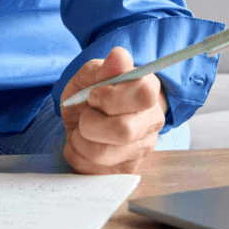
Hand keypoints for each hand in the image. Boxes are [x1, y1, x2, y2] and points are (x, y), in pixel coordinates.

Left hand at [60, 46, 166, 174]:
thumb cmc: (91, 92)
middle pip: (124, 130)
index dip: (111, 96)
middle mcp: (152, 121)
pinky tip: (81, 145)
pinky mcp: (126, 170)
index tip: (93, 95)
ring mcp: (142, 149)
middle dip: (90, 123)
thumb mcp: (90, 74)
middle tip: (84, 116)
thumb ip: (102, 67)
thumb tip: (118, 58)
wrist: (85, 116)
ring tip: (81, 130)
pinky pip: (93, 170)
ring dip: (80, 140)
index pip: (143, 93)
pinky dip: (77, 155)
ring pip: (103, 154)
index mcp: (148, 90)